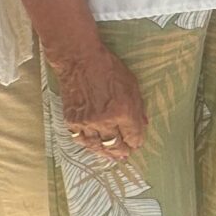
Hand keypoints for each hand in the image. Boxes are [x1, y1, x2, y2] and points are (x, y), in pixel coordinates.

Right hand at [52, 45, 145, 161]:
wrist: (79, 60)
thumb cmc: (108, 68)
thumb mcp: (131, 84)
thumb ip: (138, 107)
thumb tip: (143, 124)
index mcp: (123, 111)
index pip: (133, 136)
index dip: (136, 142)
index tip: (137, 144)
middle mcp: (105, 121)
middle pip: (115, 145)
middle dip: (122, 151)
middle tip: (125, 154)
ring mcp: (87, 122)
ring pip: (98, 146)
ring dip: (106, 152)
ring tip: (111, 155)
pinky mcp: (72, 120)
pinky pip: (81, 139)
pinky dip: (88, 145)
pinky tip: (93, 146)